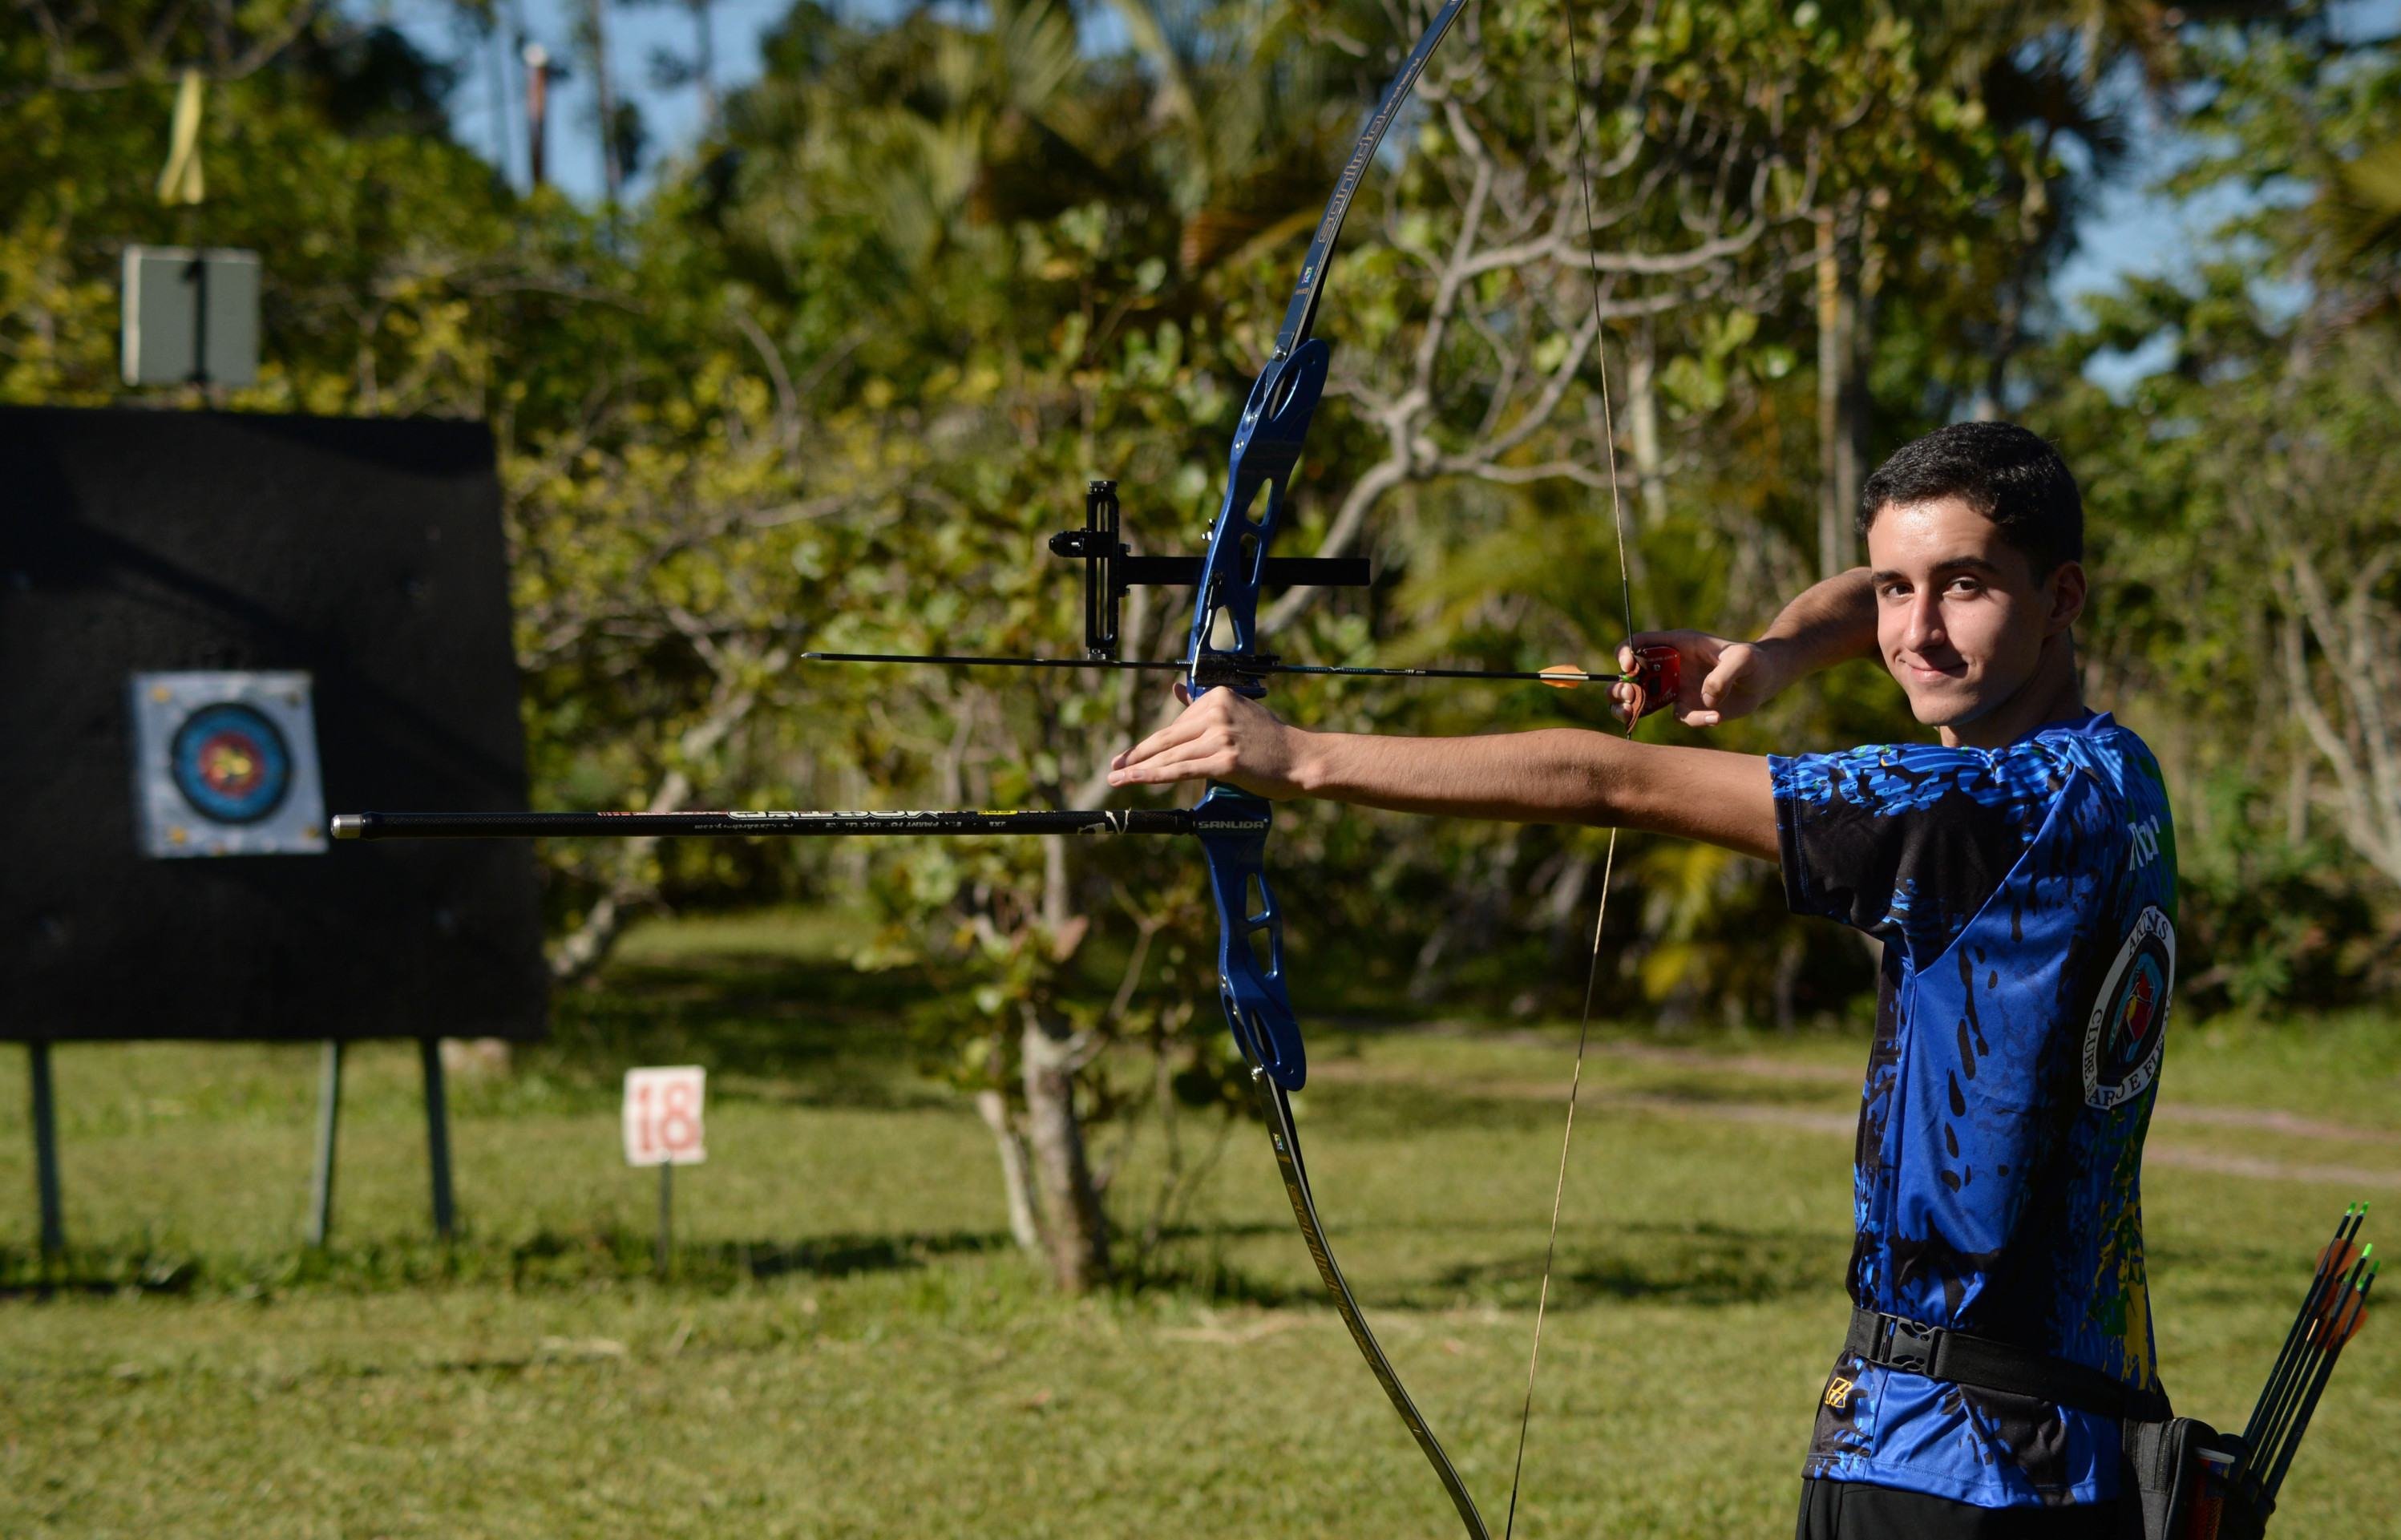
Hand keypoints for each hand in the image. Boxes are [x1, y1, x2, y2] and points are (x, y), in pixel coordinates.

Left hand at [1108, 684, 1309, 798]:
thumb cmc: (1272, 742)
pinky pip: (1182, 770)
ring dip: (1139, 769)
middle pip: (1166, 738)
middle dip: (1136, 755)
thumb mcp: (1238, 712)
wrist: (1301, 759)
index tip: (1130, 756)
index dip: (1150, 744)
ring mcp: (1221, 736)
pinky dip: (1155, 776)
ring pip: (1170, 755)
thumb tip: (1176, 691)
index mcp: (1218, 697)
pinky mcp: (1225, 761)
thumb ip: (1205, 706)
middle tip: (1114, 767)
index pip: (1176, 724)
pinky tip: (1137, 781)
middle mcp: (1217, 712)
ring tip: (1117, 779)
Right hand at [1618, 630, 1785, 727]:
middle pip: (1628, 677)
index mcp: (1675, 645)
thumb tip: (1705, 699)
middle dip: (1619, 688)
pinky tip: (1715, 716)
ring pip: (1639, 701)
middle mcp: (1669, 666)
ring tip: (1630, 716)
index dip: (1625, 653)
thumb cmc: (1752, 660)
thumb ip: (1723, 676)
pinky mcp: (1687, 707)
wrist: (1764, 679)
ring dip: (1628, 710)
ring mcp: (1675, 689)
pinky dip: (1692, 720)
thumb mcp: (1742, 659)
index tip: (1629, 668)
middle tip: (1630, 697)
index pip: (1638, 644)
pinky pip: (1679, 717)